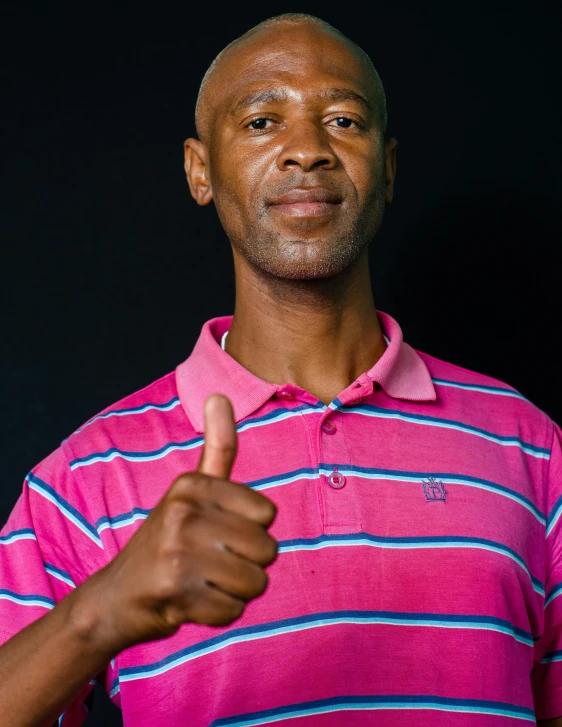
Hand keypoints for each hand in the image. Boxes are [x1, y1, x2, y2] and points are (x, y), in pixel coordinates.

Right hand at [81, 394, 277, 652]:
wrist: (114, 598)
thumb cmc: (165, 540)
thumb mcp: (190, 490)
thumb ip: (217, 447)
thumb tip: (220, 394)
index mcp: (192, 485)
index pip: (268, 513)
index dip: (250, 530)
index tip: (217, 533)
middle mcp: (183, 513)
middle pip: (267, 549)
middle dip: (246, 564)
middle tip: (209, 563)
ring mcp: (177, 553)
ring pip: (256, 582)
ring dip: (235, 591)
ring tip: (202, 582)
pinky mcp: (175, 594)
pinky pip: (234, 611)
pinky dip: (219, 613)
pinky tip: (192, 603)